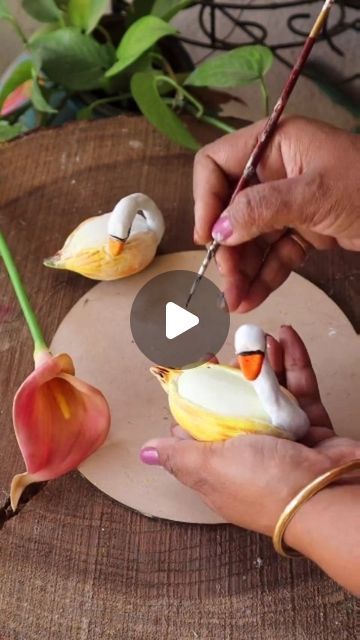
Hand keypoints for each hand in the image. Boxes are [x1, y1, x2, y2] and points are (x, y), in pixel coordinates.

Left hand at [140, 326, 359, 537]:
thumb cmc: (266, 485)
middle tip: (225, 349)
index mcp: (221, 465)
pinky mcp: (312, 425)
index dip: (196, 398)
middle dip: (231, 374)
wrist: (327, 496)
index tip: (191, 370)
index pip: (201, 427)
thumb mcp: (211, 466)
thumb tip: (146, 454)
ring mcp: (283, 439)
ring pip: (268, 391)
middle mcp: (251, 452)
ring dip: (263, 361)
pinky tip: (286, 337)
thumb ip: (180, 455)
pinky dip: (294, 361)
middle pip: (236, 404)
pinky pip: (301, 387)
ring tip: (257, 336)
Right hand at [193, 117, 359, 311]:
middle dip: (226, 248)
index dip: (206, 200)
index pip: (216, 165)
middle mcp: (276, 171)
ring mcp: (288, 203)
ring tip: (235, 302)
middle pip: (231, 209)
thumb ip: (262, 208)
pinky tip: (252, 298)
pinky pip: (273, 253)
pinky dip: (263, 275)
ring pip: (250, 237)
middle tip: (225, 284)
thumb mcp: (316, 193)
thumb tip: (218, 231)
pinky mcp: (303, 229)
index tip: (208, 238)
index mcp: (274, 145)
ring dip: (241, 269)